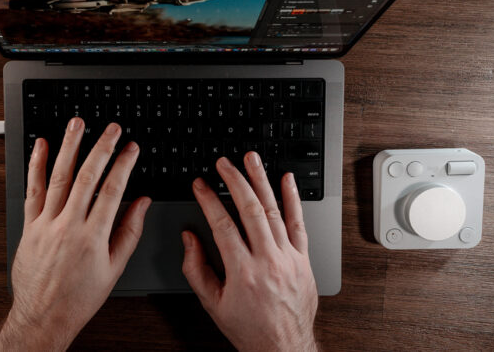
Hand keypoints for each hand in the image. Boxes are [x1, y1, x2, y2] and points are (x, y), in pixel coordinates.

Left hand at [0, 118, 150, 350]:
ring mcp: (46, 223)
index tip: (131, 147)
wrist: (44, 316)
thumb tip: (142, 203)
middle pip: (87, 177)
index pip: (113, 189)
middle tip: (111, 128)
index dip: (124, 164)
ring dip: (69, 147)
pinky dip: (36, 166)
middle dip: (101, 147)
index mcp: (93, 236)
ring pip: (58, 177)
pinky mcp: (29, 226)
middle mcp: (68, 225)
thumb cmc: (79, 297)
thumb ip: (130, 231)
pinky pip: (32, 190)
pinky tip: (41, 146)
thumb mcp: (114, 268)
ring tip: (77, 125)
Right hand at [182, 153, 317, 351]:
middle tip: (224, 163)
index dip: (208, 200)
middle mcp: (267, 261)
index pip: (222, 225)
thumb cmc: (248, 328)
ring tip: (251, 160)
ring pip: (274, 210)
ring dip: (261, 181)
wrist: (284, 347)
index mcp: (242, 272)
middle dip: (234, 181)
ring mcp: (288, 258)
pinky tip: (286, 180)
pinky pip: (299, 223)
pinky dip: (293, 200)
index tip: (200, 185)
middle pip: (250, 210)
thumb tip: (190, 238)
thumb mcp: (212, 304)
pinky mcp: (303, 259)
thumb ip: (196, 268)